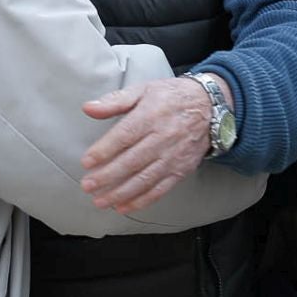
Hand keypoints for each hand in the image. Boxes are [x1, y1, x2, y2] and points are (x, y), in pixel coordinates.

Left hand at [80, 76, 213, 212]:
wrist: (209, 106)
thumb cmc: (171, 97)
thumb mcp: (143, 90)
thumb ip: (115, 101)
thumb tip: (88, 108)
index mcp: (151, 115)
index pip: (124, 136)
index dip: (104, 150)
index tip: (87, 162)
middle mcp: (163, 138)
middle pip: (132, 161)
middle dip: (107, 176)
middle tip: (87, 185)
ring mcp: (173, 157)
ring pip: (144, 179)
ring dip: (121, 193)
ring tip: (100, 201)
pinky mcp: (181, 170)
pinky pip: (160, 189)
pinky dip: (141, 200)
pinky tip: (124, 206)